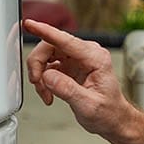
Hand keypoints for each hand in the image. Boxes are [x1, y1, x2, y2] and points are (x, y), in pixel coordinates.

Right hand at [23, 19, 130, 141]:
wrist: (112, 119)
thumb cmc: (108, 111)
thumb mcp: (88, 105)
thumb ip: (67, 89)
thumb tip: (48, 76)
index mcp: (96, 58)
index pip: (66, 41)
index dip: (46, 31)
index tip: (31, 25)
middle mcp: (87, 54)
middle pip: (51, 46)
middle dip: (38, 64)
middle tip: (37, 83)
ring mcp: (78, 59)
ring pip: (47, 55)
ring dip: (40, 74)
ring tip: (45, 93)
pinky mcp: (70, 66)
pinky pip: (48, 66)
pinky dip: (43, 80)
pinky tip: (48, 93)